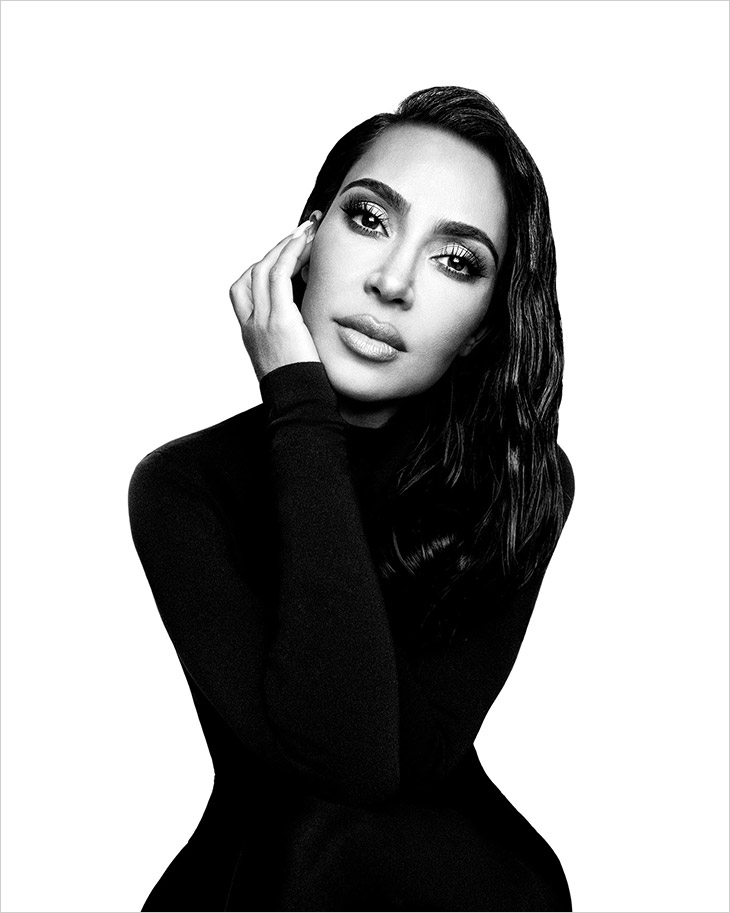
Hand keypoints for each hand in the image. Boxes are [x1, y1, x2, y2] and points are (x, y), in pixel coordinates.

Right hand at [229, 212, 321, 381]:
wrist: (299, 407)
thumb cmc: (303, 389)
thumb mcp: (293, 357)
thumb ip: (296, 336)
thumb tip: (315, 321)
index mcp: (252, 335)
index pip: (245, 290)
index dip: (262, 267)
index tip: (285, 254)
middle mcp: (251, 325)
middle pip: (252, 274)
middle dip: (275, 249)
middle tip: (299, 232)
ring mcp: (263, 322)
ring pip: (263, 269)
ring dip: (285, 245)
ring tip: (306, 230)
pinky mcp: (280, 320)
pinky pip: (279, 275)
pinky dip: (291, 253)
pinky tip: (305, 242)